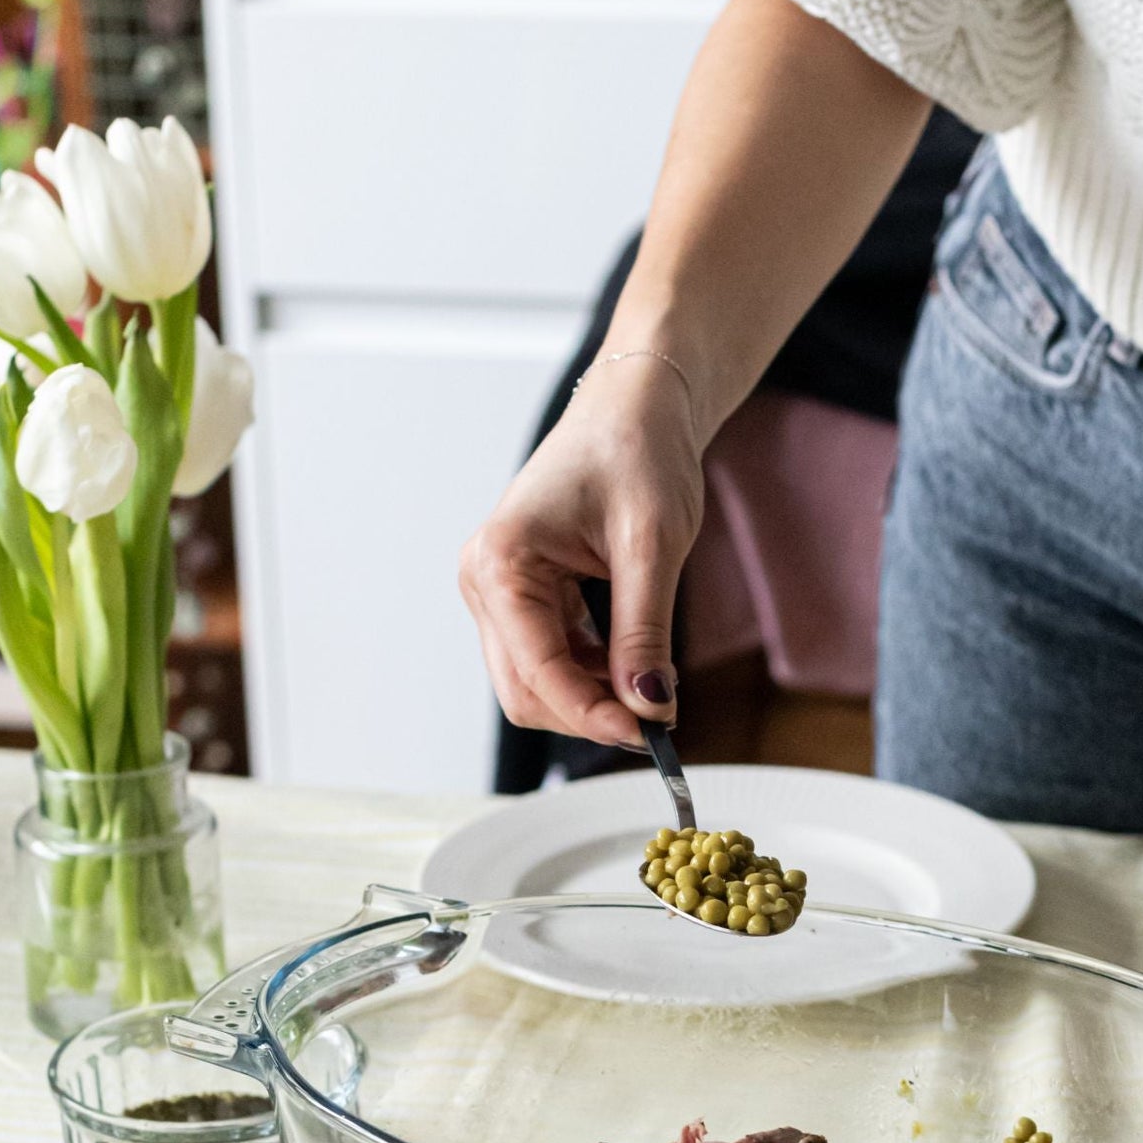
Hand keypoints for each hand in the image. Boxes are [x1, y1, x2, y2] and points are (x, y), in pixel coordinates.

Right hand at [458, 355, 704, 748]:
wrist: (634, 407)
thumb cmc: (637, 451)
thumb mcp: (652, 546)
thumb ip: (644, 633)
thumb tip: (649, 708)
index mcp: (501, 562)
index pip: (538, 671)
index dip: (593, 714)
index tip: (652, 735)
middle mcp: (484, 580)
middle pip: (525, 691)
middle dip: (589, 714)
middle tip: (658, 723)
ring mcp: (497, 590)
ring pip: (535, 683)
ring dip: (591, 699)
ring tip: (653, 690)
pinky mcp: (521, 596)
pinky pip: (549, 659)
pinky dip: (591, 677)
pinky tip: (633, 668)